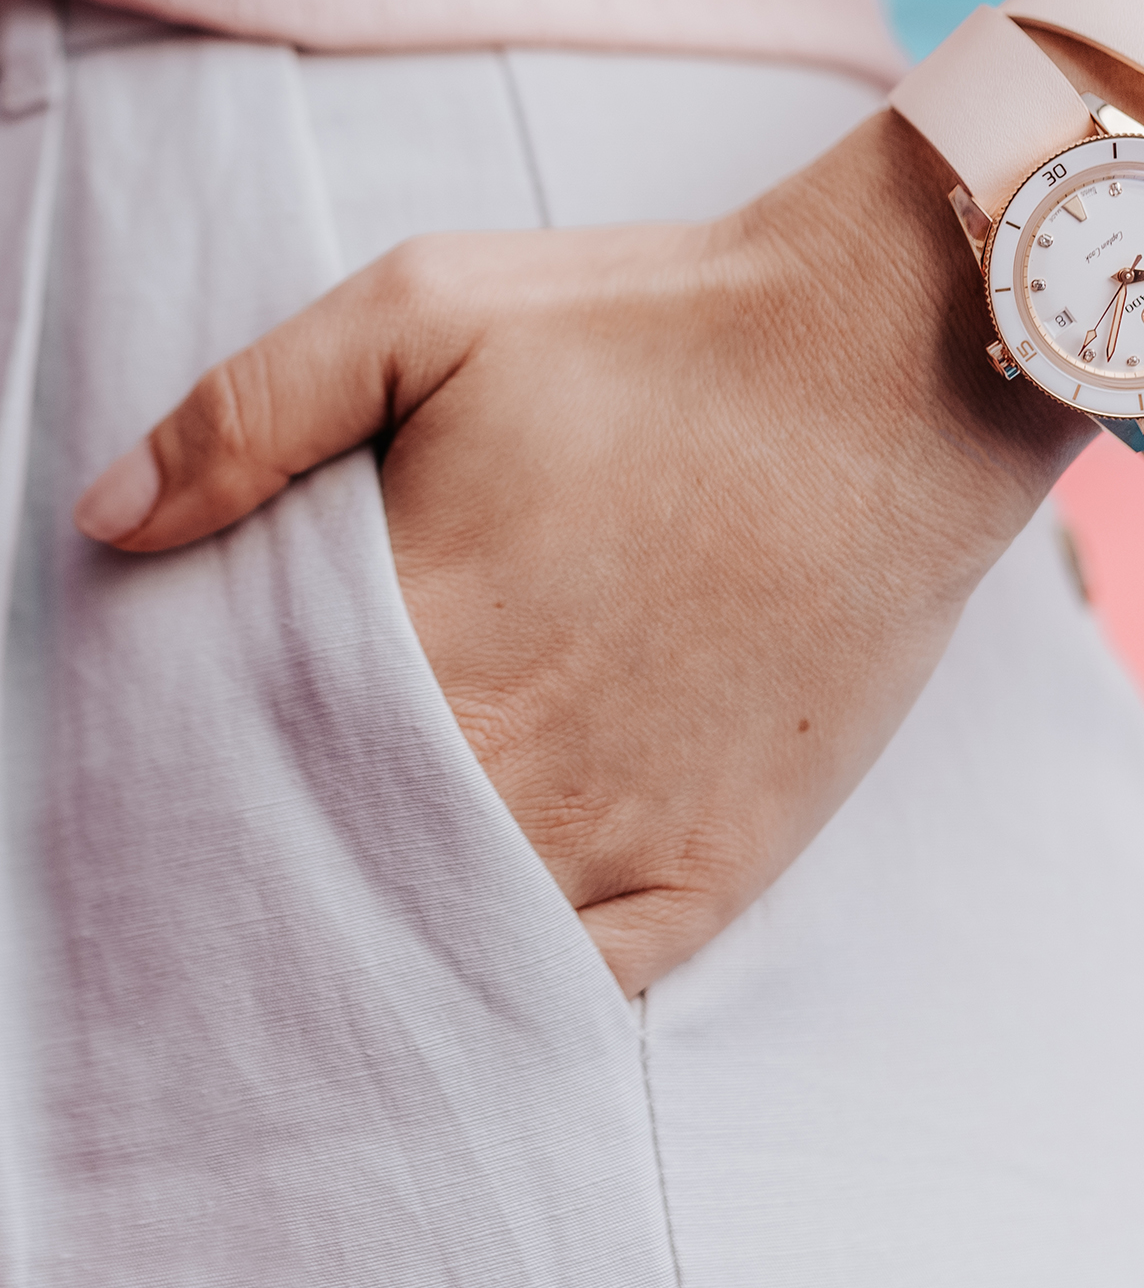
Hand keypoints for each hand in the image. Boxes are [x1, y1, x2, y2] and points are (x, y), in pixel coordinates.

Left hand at [72, 113, 1082, 994]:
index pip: (242, 750)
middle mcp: (509, 749)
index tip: (156, 760)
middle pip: (330, 859)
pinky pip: (588, 984)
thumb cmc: (664, 326)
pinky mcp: (720, 857)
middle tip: (223, 851)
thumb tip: (106, 519)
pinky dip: (518, 983)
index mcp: (419, 620)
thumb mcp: (435, 303)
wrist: (893, 362)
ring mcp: (620, 821)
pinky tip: (476, 954)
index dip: (188, 765)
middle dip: (268, 856)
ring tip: (331, 913)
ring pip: (447, 939)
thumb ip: (257, 406)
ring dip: (380, 932)